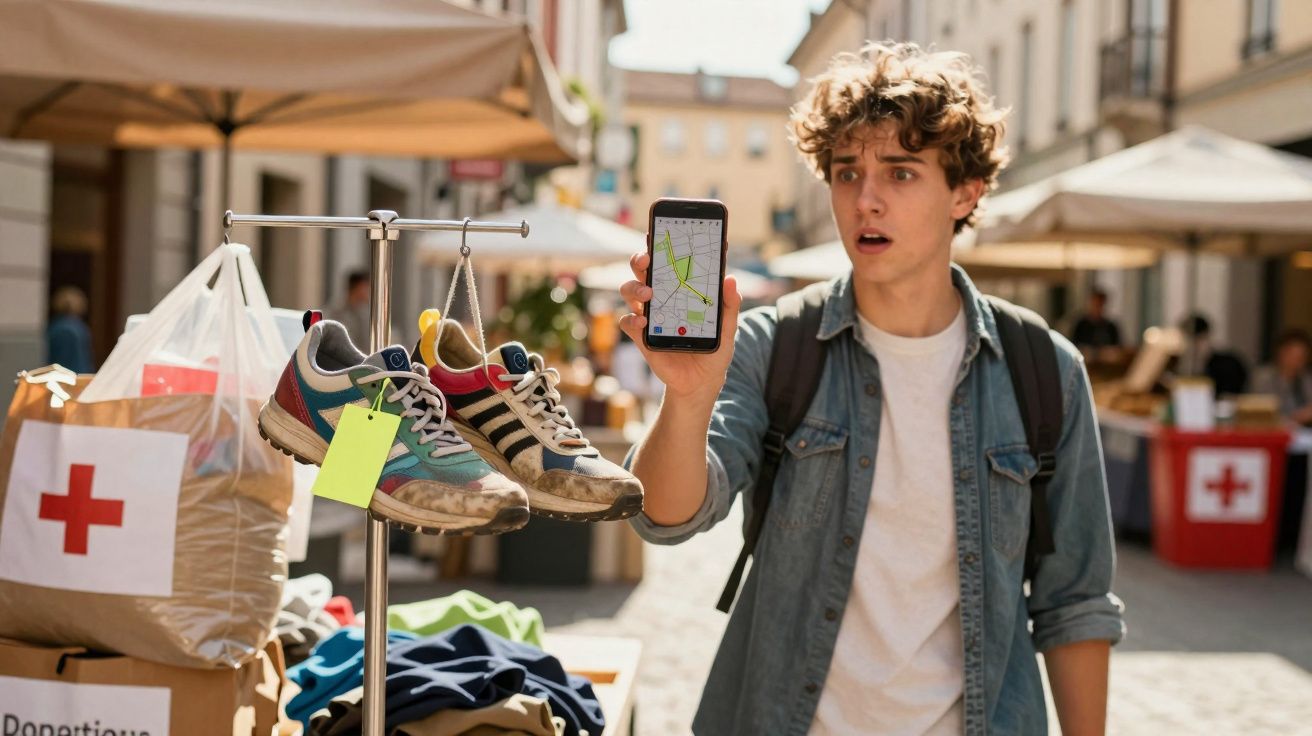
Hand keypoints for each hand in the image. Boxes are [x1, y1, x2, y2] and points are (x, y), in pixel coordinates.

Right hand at [618, 249, 742, 403]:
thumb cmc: (714, 348)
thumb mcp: (727, 327)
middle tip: (648, 258)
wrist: (702, 381)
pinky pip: (628, 322)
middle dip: (641, 259)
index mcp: (680, 289)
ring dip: (635, 287)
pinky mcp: (642, 337)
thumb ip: (729, 304)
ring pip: (629, 290)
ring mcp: (649, 315)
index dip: (664, 245)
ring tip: (649, 292)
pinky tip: (644, 322)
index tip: (665, 232)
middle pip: (642, 269)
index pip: (669, 261)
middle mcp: (661, 297)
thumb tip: (730, 279)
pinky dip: (632, 320)